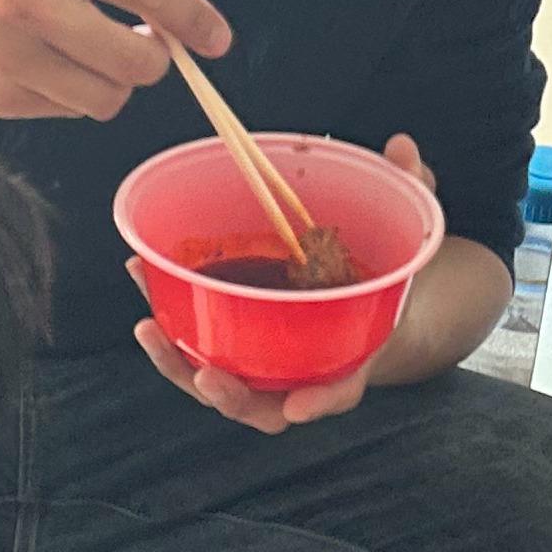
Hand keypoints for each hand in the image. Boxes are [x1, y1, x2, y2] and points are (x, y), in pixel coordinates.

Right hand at [0, 0, 228, 122]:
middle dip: (152, 61)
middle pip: (137, 63)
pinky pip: (64, 109)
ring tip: (86, 51)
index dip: (195, 20)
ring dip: (112, 84)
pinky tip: (38, 62)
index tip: (217, 39)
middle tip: (140, 43)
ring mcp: (9, 54)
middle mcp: (31, 0)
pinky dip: (68, 93)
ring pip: (105, 99)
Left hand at [130, 134, 434, 434]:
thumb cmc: (387, 271)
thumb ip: (409, 191)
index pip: (340, 389)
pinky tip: (141, 275)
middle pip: (263, 405)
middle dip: (230, 397)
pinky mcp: (237, 346)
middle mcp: (306, 374)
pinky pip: (200, 348)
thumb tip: (401, 145)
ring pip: (222, 385)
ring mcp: (267, 366)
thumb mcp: (405, 230)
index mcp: (354, 355)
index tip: (299, 406)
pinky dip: (168, 324)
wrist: (371, 301)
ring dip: (179, 365)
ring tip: (148, 329)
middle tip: (204, 375)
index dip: (322, 400)